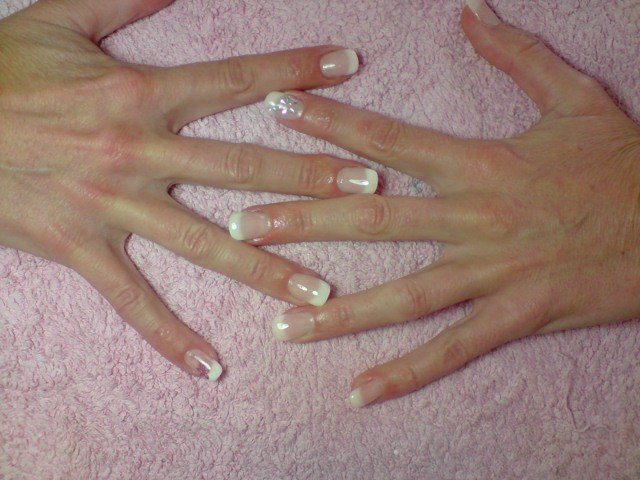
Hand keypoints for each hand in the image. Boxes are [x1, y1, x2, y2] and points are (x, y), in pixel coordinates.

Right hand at [0, 1, 370, 379]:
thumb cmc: (0, 74)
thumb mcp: (60, 20)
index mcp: (138, 92)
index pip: (234, 79)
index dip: (294, 69)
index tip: (346, 65)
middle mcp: (136, 150)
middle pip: (240, 168)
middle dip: (307, 177)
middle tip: (368, 193)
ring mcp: (111, 206)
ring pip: (203, 243)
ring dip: (265, 269)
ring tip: (319, 294)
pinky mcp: (82, 249)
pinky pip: (132, 300)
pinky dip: (169, 335)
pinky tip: (210, 366)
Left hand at [230, 0, 639, 405]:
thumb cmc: (623, 163)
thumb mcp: (573, 96)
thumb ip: (515, 54)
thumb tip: (471, 9)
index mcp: (479, 164)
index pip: (386, 141)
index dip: (330, 123)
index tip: (278, 112)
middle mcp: (474, 219)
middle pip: (372, 221)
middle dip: (301, 220)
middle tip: (238, 225)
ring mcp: (493, 273)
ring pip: (402, 295)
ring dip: (338, 311)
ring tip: (280, 323)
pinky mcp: (518, 316)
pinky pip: (452, 350)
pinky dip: (405, 373)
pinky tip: (359, 392)